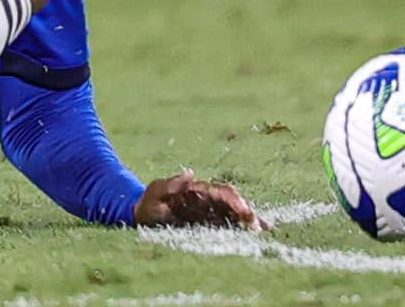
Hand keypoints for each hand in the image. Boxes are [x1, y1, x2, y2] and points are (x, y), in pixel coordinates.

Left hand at [133, 170, 259, 229]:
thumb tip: (190, 173)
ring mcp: (209, 211)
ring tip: (261, 229)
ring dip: (248, 219)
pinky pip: (228, 223)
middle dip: (245, 210)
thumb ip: (172, 184)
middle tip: (256, 225)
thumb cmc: (149, 203)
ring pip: (233, 212)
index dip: (233, 199)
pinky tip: (255, 233)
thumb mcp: (156, 191)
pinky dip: (242, 226)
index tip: (243, 209)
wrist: (142, 216)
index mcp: (197, 190)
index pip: (219, 192)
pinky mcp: (208, 223)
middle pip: (232, 202)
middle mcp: (206, 199)